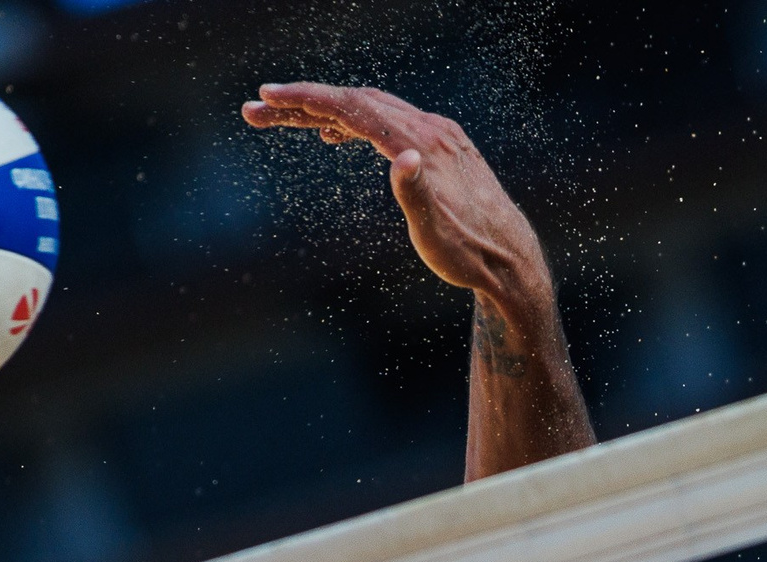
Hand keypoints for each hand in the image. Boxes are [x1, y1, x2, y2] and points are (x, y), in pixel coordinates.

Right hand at [243, 84, 552, 309]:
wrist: (512, 259)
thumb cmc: (470, 254)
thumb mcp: (436, 233)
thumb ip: (415, 194)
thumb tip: (402, 159)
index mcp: (422, 143)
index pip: (354, 107)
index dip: (307, 99)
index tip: (265, 97)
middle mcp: (429, 128)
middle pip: (355, 102)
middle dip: (302, 103)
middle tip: (254, 112)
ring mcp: (437, 135)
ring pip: (370, 109)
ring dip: (323, 111)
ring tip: (281, 121)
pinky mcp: (440, 146)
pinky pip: (386, 122)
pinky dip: (353, 122)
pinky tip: (335, 136)